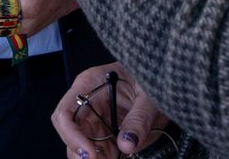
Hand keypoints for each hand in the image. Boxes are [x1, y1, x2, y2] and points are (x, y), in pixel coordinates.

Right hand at [53, 62, 169, 157]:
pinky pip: (99, 153)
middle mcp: (87, 104)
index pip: (65, 112)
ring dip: (96, 158)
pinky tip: (120, 158)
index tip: (90, 154)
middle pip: (70, 135)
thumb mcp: (149, 95)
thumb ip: (140, 118)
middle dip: (82, 154)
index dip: (71, 135)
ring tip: (116, 157)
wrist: (163, 83)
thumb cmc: (152, 77)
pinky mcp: (106, 135)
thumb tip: (126, 144)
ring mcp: (95, 121)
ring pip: (82, 148)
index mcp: (90, 85)